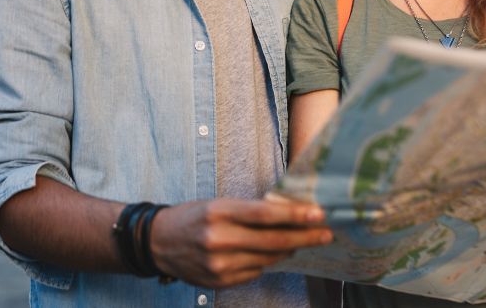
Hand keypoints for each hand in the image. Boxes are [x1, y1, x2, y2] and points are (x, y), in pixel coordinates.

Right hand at [148, 198, 332, 287]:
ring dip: (289, 249)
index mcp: (218, 213)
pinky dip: (266, 261)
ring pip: (268, 258)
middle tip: (326, 233)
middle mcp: (219, 239)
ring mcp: (220, 264)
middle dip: (305, 236)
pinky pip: (255, 271)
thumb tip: (287, 216)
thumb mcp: (217, 205)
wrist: (158, 243)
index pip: (265, 214)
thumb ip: (248, 212)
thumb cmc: (192, 217)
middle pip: (273, 240)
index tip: (319, 213)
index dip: (295, 215)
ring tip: (302, 241)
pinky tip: (271, 253)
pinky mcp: (220, 281)